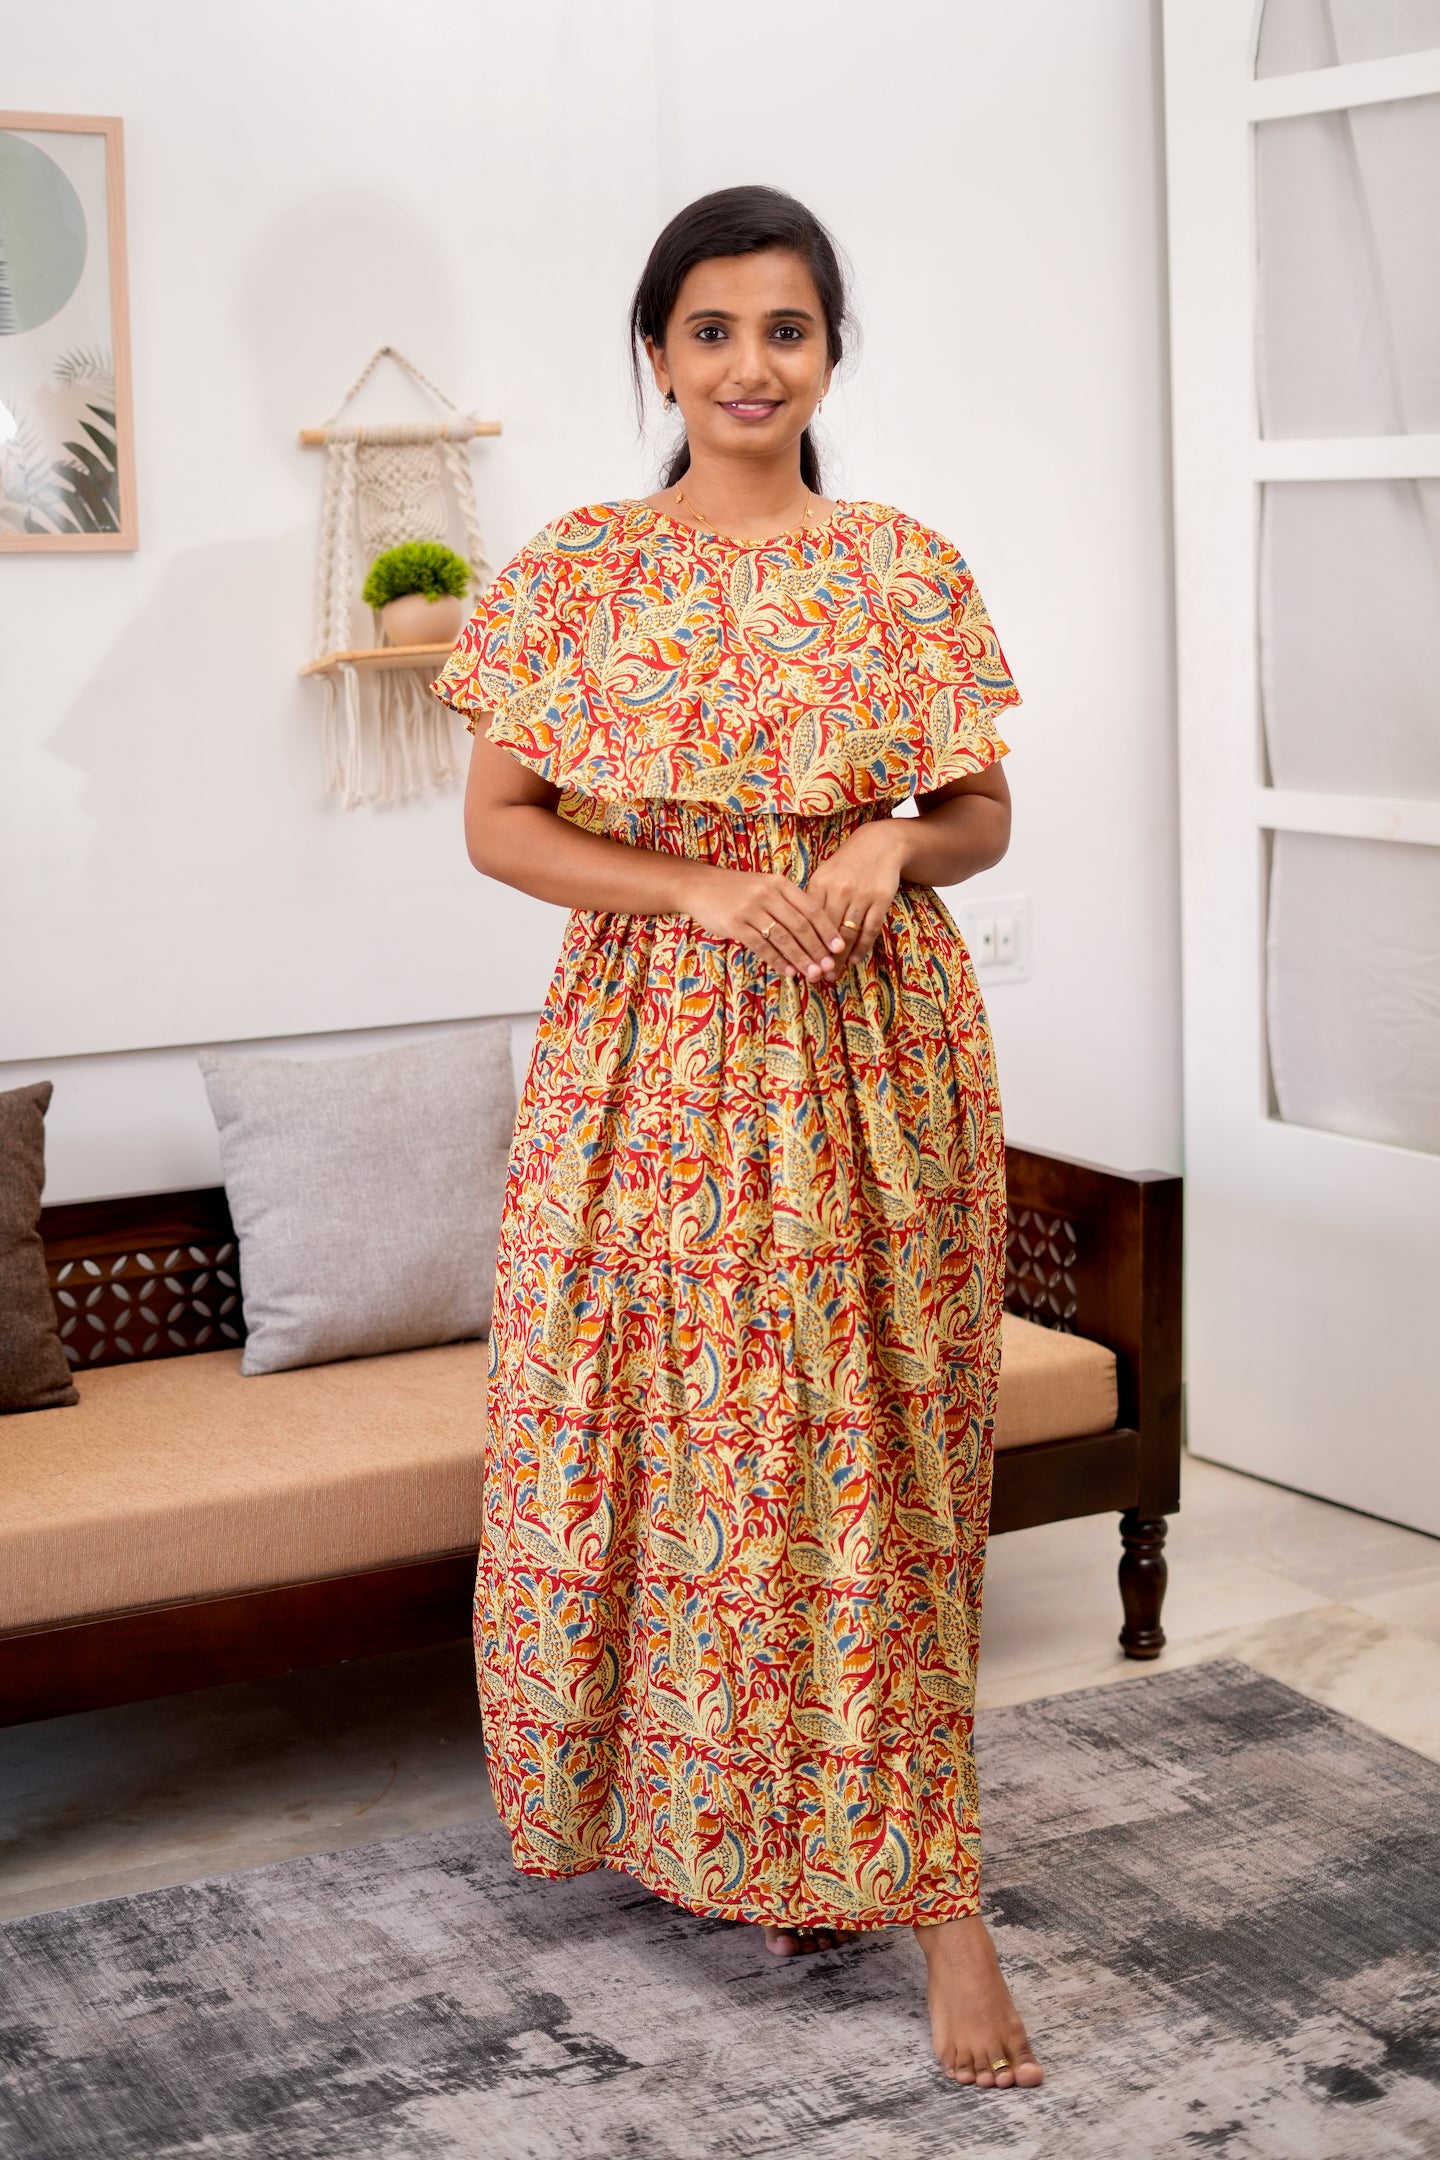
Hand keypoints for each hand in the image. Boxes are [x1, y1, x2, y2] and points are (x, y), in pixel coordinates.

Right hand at [677, 865, 848, 981]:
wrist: (700, 886)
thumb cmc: (738, 891)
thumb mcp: (766, 887)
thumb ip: (788, 905)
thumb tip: (815, 936)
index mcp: (780, 884)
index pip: (811, 909)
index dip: (827, 930)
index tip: (840, 948)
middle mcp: (768, 894)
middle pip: (800, 926)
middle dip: (817, 949)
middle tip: (830, 967)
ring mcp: (751, 908)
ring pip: (784, 938)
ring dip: (801, 958)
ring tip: (813, 974)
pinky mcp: (735, 924)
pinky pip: (762, 946)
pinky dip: (778, 961)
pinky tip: (789, 972)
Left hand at [804, 818, 906, 969]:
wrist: (879, 844)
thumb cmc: (846, 864)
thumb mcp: (824, 876)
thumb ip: (812, 900)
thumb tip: (795, 930)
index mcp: (820, 883)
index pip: (807, 920)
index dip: (801, 943)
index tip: (796, 961)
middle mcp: (839, 889)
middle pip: (825, 930)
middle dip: (819, 956)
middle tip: (813, 976)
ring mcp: (861, 895)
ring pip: (847, 933)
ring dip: (839, 957)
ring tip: (832, 974)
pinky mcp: (881, 899)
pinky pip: (869, 929)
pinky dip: (861, 947)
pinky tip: (854, 960)